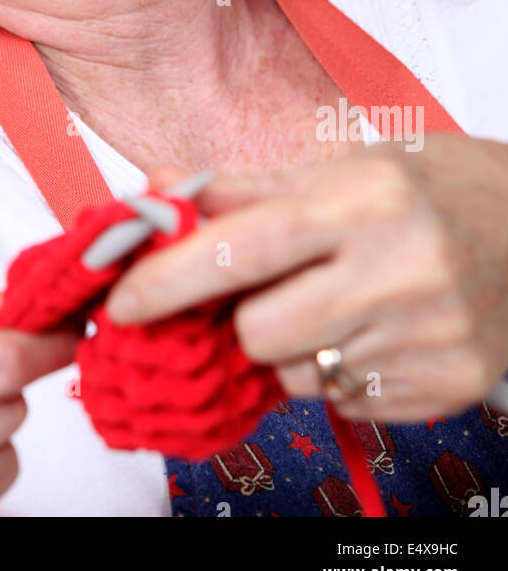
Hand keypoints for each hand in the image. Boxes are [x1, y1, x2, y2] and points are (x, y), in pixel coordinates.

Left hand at [104, 136, 507, 421]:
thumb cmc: (422, 189)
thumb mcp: (338, 167)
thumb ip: (239, 188)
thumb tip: (151, 194)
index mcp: (361, 201)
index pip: (240, 249)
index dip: (169, 280)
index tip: (123, 300)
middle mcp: (398, 270)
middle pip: (259, 331)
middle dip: (241, 318)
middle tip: (265, 291)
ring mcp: (427, 337)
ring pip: (299, 376)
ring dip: (291, 348)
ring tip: (334, 304)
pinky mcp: (446, 388)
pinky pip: (344, 404)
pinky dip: (338, 372)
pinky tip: (371, 330)